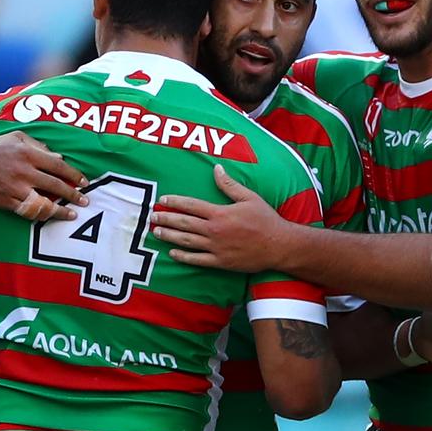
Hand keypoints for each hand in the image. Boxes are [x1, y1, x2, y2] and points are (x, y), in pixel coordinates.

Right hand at [0, 132, 87, 221]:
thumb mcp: (17, 138)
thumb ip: (39, 146)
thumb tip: (60, 157)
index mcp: (28, 154)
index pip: (58, 166)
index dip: (74, 175)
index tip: (85, 182)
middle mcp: (23, 172)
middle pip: (54, 185)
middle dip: (73, 194)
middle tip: (85, 200)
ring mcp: (14, 188)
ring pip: (43, 202)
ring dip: (60, 210)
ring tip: (72, 214)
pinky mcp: (5, 201)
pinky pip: (27, 211)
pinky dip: (41, 215)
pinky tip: (50, 216)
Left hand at [153, 165, 292, 273]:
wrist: (279, 245)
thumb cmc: (266, 220)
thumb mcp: (249, 198)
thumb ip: (230, 185)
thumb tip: (216, 169)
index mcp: (220, 213)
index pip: (191, 205)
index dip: (175, 201)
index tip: (163, 200)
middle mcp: (215, 230)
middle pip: (184, 223)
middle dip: (166, 219)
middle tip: (152, 216)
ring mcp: (216, 247)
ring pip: (186, 241)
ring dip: (169, 236)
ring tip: (156, 232)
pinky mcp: (220, 262)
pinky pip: (196, 259)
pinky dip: (183, 256)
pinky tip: (172, 252)